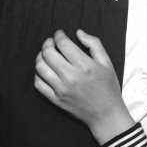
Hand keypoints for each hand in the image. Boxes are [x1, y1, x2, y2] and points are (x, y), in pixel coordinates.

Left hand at [34, 29, 132, 144]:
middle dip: (47, 43)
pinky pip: (38, 84)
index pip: (63, 44)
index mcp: (84, 65)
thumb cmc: (108, 87)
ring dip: (40, 57)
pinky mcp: (56, 100)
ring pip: (40, 67)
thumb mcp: (106, 63)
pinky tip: (45, 70)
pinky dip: (38, 74)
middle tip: (51, 42)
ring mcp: (61, 89)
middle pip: (48, 53)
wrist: (106, 114)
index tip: (59, 34)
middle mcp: (70, 77)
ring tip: (46, 55)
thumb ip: (94, 44)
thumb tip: (78, 32)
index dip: (58, 35)